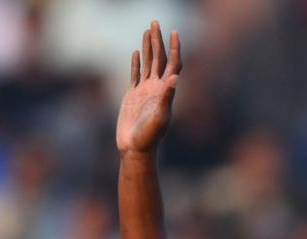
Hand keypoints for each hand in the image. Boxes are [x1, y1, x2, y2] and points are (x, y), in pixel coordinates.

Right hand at [116, 21, 180, 154]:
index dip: (174, 48)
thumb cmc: (150, 137)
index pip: (173, 64)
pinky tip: (137, 52)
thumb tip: (174, 77)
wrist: (135, 149)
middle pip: (159, 59)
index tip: (174, 32)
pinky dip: (136, 63)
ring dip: (148, 47)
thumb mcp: (161, 117)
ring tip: (147, 31)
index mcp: (165, 91)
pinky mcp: (132, 96)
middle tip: (156, 22)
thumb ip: (167, 97)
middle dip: (158, 40)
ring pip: (148, 64)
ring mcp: (144, 91)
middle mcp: (157, 88)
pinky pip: (135, 75)